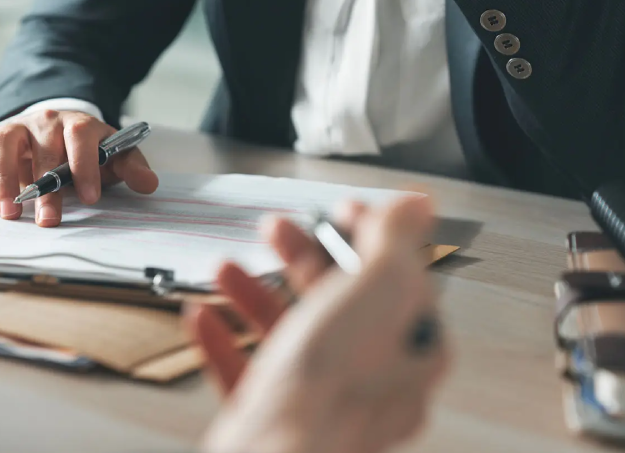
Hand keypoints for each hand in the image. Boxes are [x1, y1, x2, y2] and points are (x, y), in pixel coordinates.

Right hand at [0, 110, 157, 226]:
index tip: (90, 198)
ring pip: (3, 146)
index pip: (80, 136)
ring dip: (3, 180)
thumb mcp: (115, 154)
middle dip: (45, 187)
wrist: (60, 130)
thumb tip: (149, 184)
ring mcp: (16, 131)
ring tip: (8, 214)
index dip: (85, 166)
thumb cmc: (90, 150)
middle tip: (48, 220)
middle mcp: (44, 123)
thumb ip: (130, 167)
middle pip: (42, 149)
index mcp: (78, 123)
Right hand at [192, 197, 450, 452]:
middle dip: (302, 257)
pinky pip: (250, 374)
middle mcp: (375, 378)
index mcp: (412, 345)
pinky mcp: (277, 419)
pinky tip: (207, 319)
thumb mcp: (375, 288)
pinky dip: (225, 341)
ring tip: (228, 269)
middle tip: (278, 230)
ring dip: (255, 293)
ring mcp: (324, 401)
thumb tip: (417, 204)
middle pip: (339, 302)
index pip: (397, 276)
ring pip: (291, 335)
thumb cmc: (331, 388)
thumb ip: (395, 240)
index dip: (366, 234)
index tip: (337, 210)